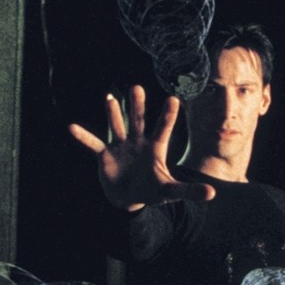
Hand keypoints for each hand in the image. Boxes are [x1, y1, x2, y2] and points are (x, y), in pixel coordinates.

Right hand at [70, 85, 214, 210]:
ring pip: (116, 126)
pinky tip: (72, 127)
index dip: (168, 116)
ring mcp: (120, 146)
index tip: (174, 98)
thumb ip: (189, 190)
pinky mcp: (104, 155)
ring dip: (112, 113)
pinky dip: (83, 137)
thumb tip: (212, 194)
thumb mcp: (170, 191)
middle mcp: (138, 142)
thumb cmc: (152, 190)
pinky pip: (93, 143)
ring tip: (109, 97)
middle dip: (137, 105)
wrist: (129, 198)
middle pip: (138, 120)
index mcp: (155, 148)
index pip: (163, 129)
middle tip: (137, 87)